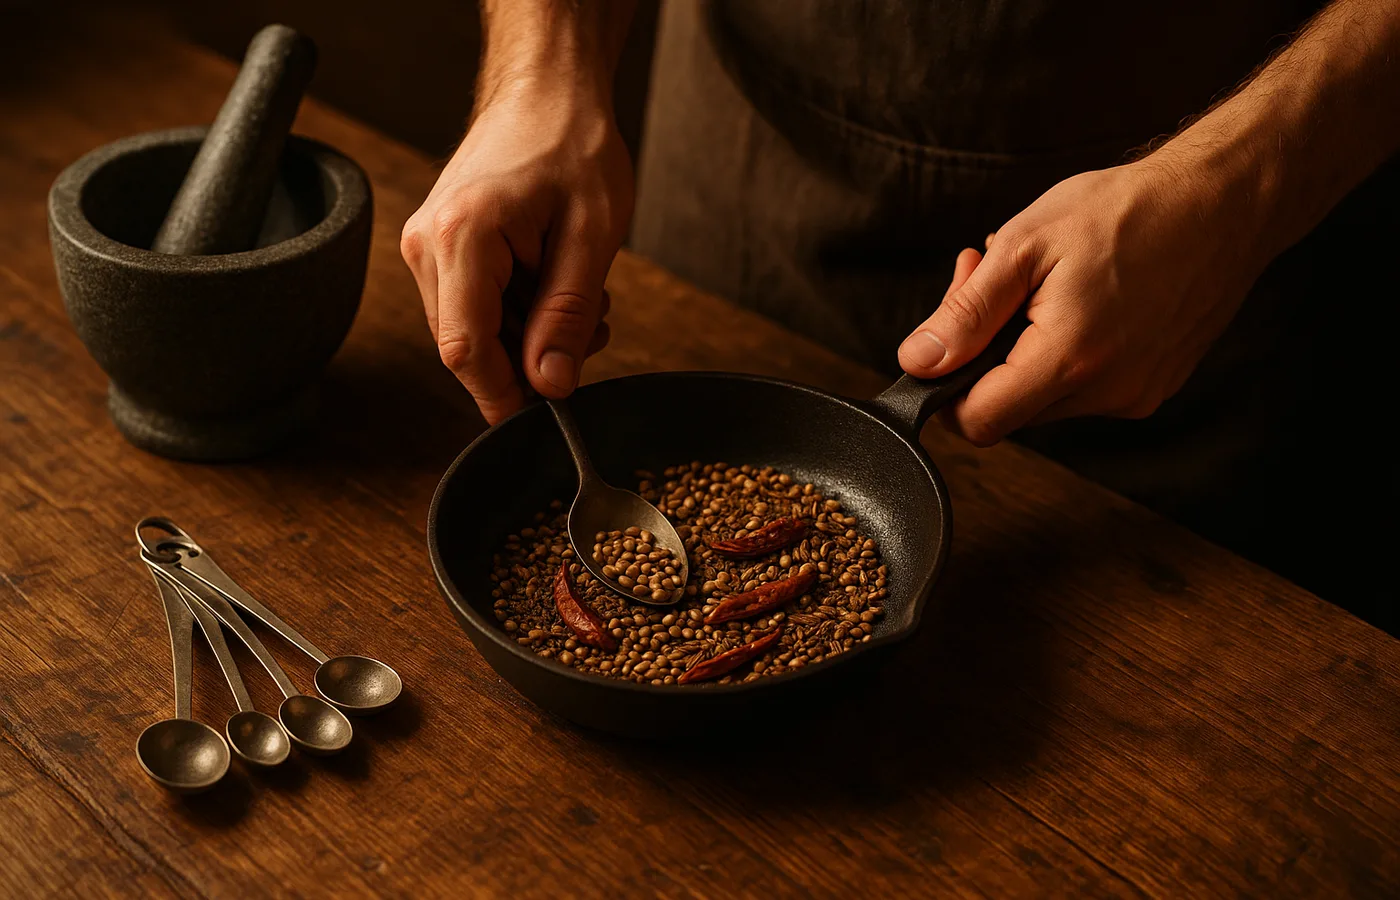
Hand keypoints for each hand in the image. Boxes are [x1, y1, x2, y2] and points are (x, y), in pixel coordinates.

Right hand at [400, 80, 632, 423]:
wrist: (547, 92)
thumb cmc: (572, 145)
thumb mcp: (592, 236)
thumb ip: (569, 315)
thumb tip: (551, 385)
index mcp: (461, 236)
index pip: (467, 349)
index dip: (501, 397)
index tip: (541, 419)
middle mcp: (428, 244)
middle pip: (467, 346)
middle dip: (529, 360)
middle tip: (589, 336)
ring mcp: (427, 246)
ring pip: (473, 331)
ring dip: (528, 335)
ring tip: (583, 302)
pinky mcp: (438, 248)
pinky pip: (474, 306)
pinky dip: (517, 313)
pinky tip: (555, 286)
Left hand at [897, 157, 1269, 445]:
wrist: (1225, 202)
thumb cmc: (1130, 211)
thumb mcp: (1025, 247)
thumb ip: (966, 313)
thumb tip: (918, 362)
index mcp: (1070, 361)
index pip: (977, 423)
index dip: (946, 390)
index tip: (948, 341)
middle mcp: (1108, 393)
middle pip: (1008, 409)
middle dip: (983, 354)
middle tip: (986, 279)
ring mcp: (1136, 395)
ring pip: (1044, 398)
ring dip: (1022, 349)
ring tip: (1037, 282)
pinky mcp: (1153, 387)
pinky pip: (1084, 387)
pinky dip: (1064, 351)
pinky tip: (1075, 299)